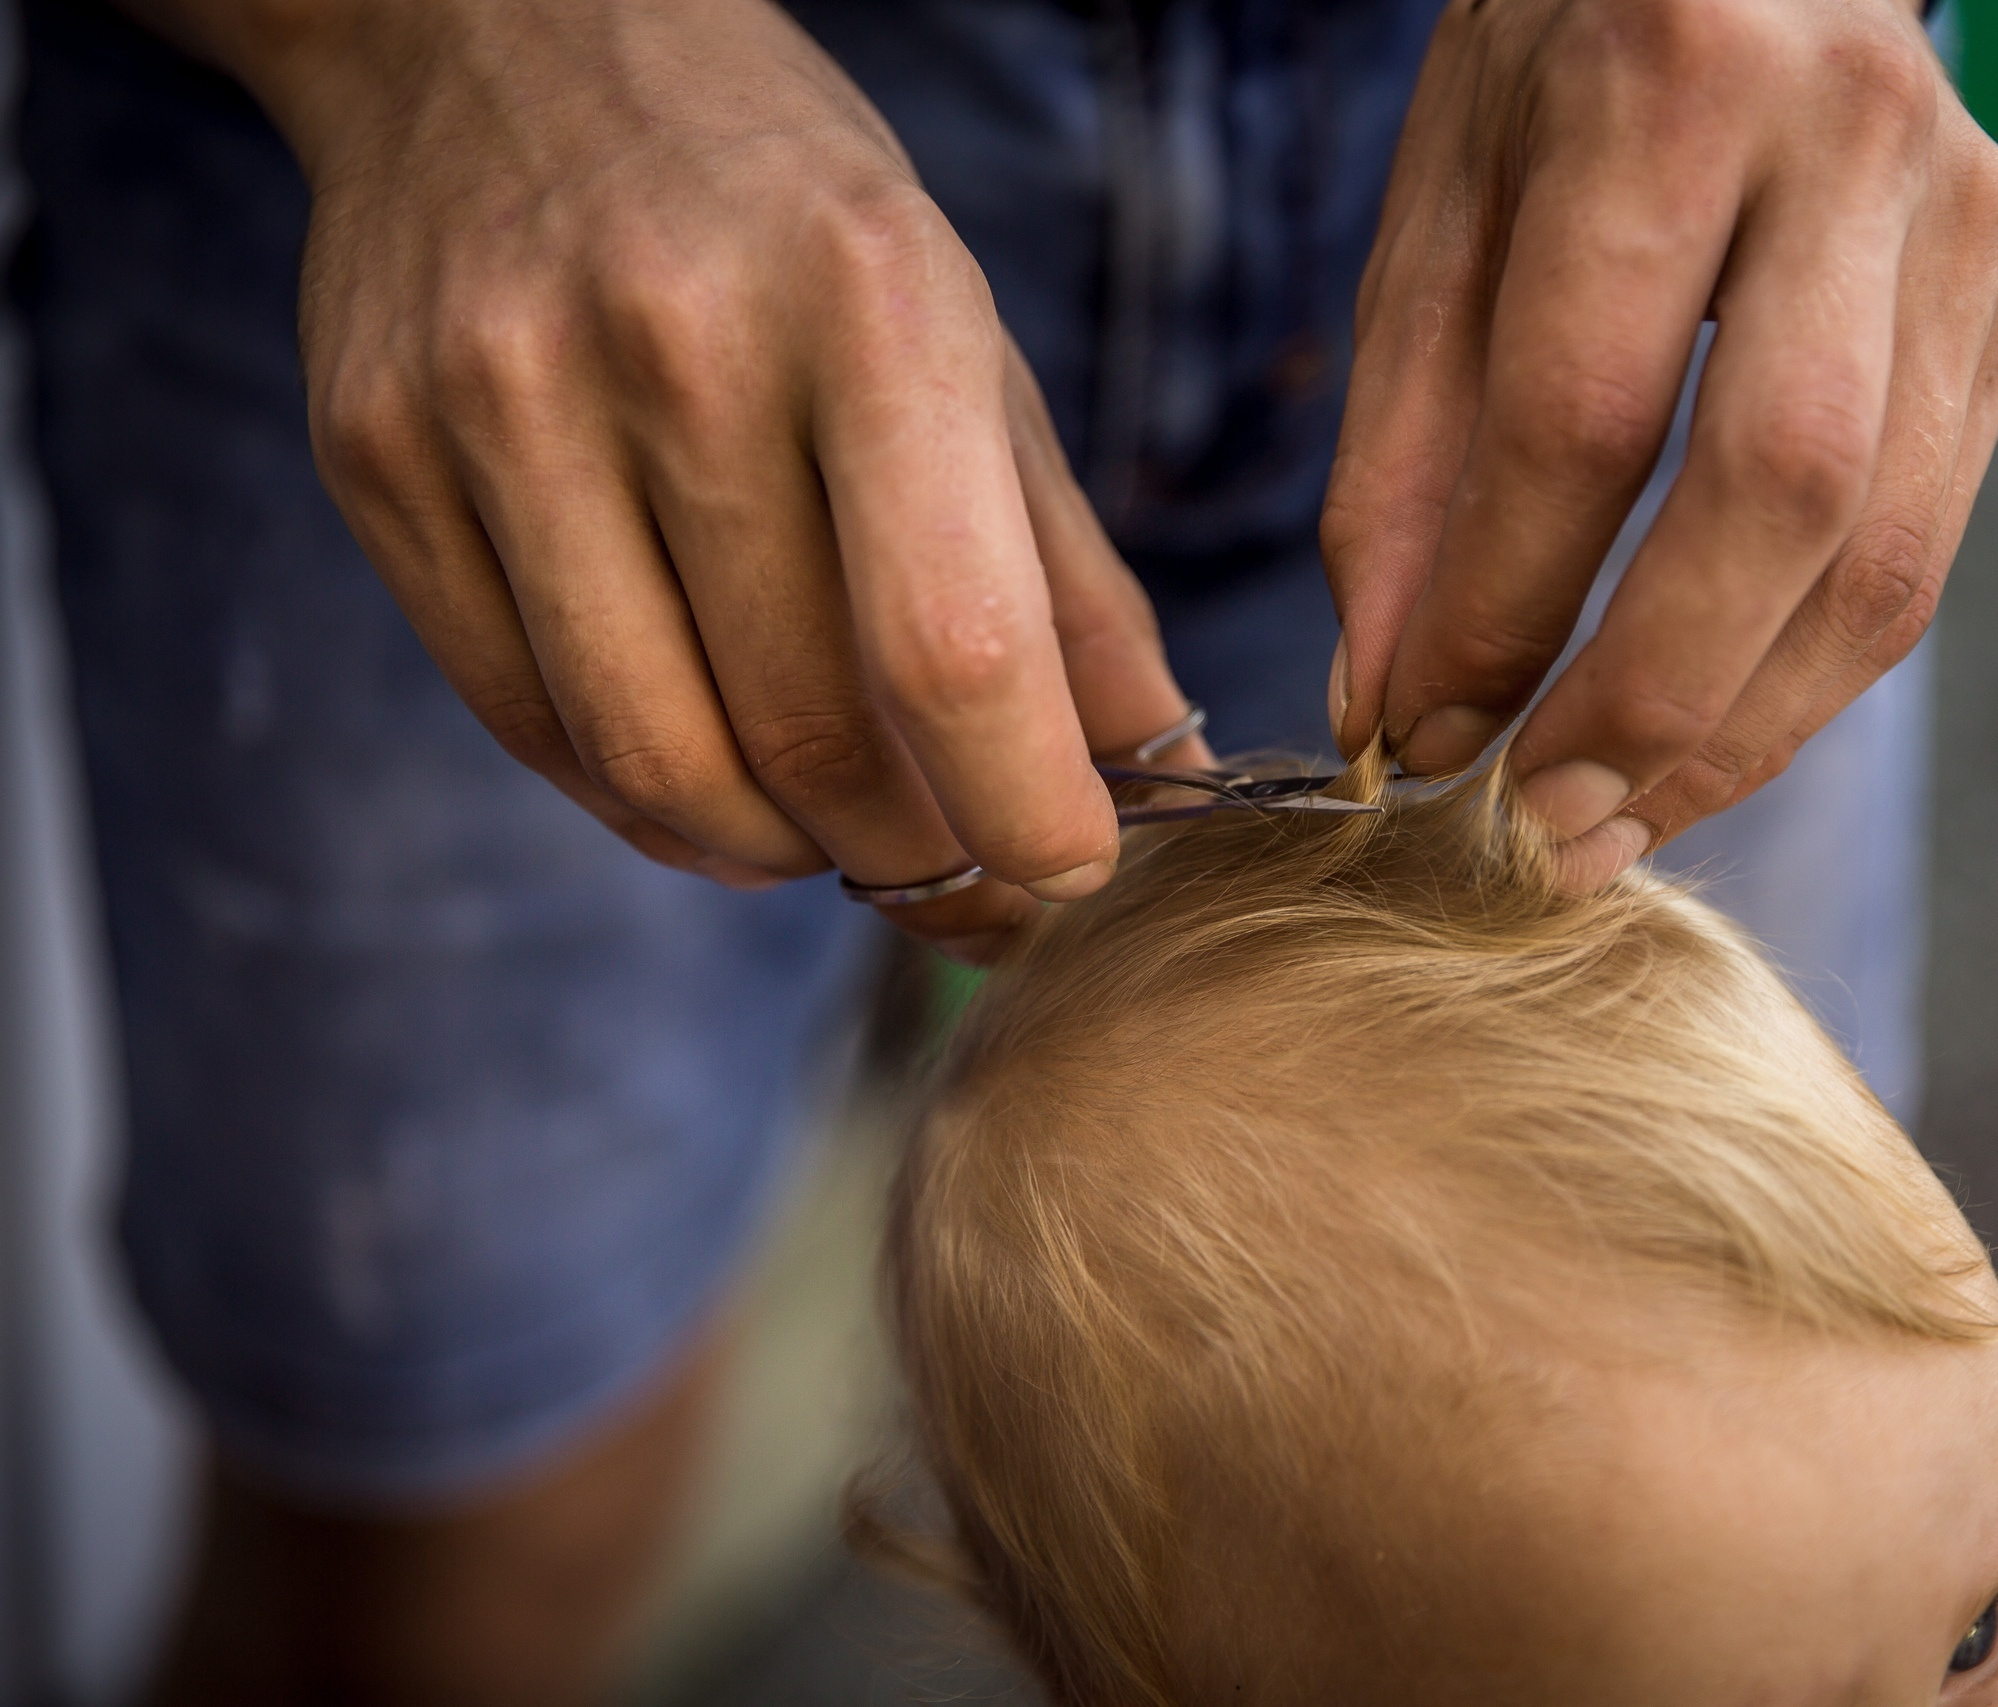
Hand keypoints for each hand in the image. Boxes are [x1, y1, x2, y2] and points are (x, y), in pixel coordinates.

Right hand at [155, 0, 1204, 959]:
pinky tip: (711, 783)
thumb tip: (1151, 760)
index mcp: (866, 299)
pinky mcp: (375, 459)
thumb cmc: (781, 202)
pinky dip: (642, 801)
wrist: (498, 30)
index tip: (1067, 872)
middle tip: (958, 867)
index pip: (949, 642)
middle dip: (911, 852)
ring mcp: (498, 403)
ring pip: (655, 760)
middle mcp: (673, 348)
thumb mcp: (962, 329)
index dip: (1024, 806)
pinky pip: (526, 722)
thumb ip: (1062, 564)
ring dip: (775, 853)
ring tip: (835, 835)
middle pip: (804, 729)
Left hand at [1323, 0, 1997, 887]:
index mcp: (1673, 82)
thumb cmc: (1557, 66)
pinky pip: (1925, 540)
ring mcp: (1961, 230)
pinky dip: (1813, 669)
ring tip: (1624, 824)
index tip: (1421, 739)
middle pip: (1780, 493)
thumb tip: (1390, 698)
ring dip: (1750, 726)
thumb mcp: (1438, 212)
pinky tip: (1714, 735)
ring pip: (1884, 548)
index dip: (1499, 607)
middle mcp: (1850, 146)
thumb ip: (1404, 457)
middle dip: (1653, 700)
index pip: (1586, 411)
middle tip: (1545, 830)